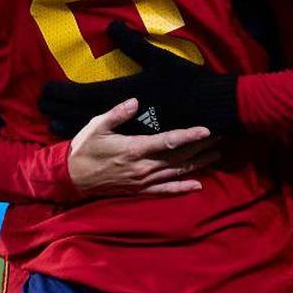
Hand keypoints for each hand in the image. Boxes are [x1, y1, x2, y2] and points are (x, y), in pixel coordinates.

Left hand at [40, 22, 240, 137]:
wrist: (213, 109)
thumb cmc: (186, 82)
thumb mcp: (159, 59)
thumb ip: (132, 44)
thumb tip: (112, 25)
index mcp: (125, 93)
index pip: (84, 94)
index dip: (63, 94)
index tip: (44, 91)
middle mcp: (123, 115)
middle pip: (82, 114)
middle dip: (60, 109)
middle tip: (41, 106)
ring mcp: (132, 131)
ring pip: (94, 131)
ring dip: (71, 126)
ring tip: (51, 124)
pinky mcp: (143, 141)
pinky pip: (109, 142)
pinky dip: (93, 139)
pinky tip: (83, 141)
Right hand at [66, 98, 218, 197]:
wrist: (71, 178)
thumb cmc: (84, 148)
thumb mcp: (96, 126)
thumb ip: (117, 114)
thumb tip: (135, 102)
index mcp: (134, 149)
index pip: (167, 141)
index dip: (189, 135)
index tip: (206, 130)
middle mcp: (142, 167)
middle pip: (178, 157)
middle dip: (201, 147)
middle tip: (221, 137)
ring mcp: (142, 181)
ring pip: (176, 172)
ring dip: (198, 164)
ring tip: (216, 155)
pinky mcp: (140, 190)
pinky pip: (165, 190)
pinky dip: (182, 188)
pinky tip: (198, 185)